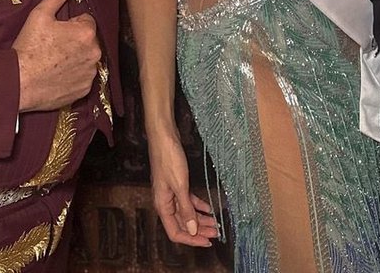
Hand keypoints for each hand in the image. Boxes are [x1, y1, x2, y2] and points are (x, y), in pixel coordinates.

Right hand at [13, 0, 100, 111]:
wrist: (18, 83)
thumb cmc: (29, 48)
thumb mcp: (40, 15)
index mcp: (86, 32)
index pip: (86, 21)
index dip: (70, 24)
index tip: (56, 31)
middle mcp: (94, 53)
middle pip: (88, 40)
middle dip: (75, 41)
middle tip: (53, 46)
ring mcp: (89, 74)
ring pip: (86, 59)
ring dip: (76, 58)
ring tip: (54, 61)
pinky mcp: (83, 91)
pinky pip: (82, 78)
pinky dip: (73, 76)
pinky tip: (57, 75)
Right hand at [148, 131, 217, 247]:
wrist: (164, 136)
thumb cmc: (169, 158)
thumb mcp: (180, 185)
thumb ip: (186, 209)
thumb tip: (192, 230)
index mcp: (163, 205)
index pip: (175, 232)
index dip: (191, 240)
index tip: (207, 242)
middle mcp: (166, 202)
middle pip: (182, 224)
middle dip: (199, 230)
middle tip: (216, 233)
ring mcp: (171, 192)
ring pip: (186, 212)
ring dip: (200, 219)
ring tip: (216, 223)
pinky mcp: (177, 183)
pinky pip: (188, 200)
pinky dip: (198, 205)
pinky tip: (208, 208)